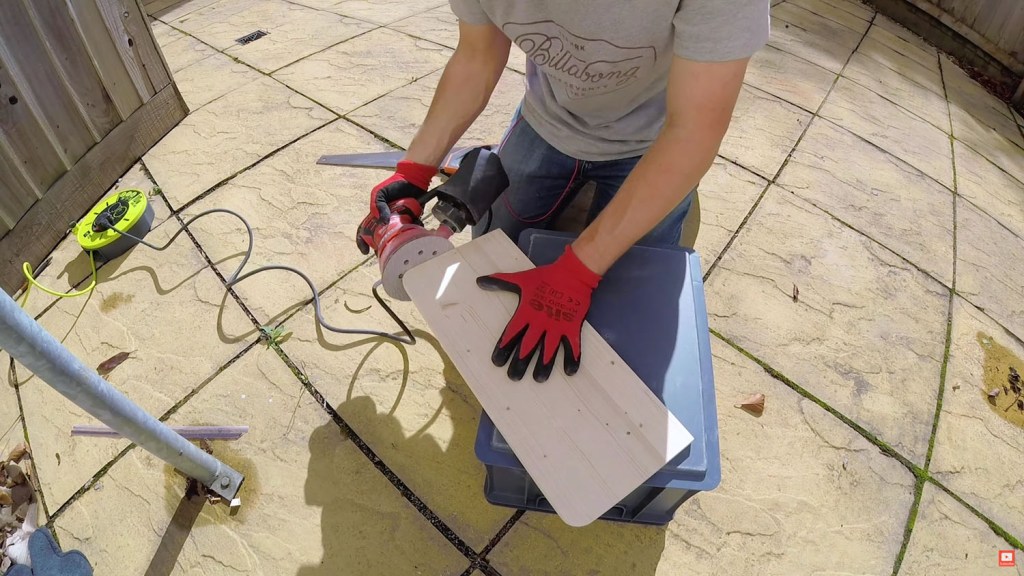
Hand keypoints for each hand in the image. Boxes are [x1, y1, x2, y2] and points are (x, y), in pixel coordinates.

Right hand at [356, 160, 436, 253]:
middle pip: (382, 237)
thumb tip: (383, 223)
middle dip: (382, 246)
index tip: (365, 252)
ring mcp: (400, 221)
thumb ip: (378, 206)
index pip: (365, 230)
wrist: (413, 179)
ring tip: (401, 242)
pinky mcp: (412, 220)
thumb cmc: (394, 185)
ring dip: (398, 240)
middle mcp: (388, 220)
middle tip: (385, 251)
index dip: (363, 241)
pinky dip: (413, 230)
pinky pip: (411, 230)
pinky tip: (415, 226)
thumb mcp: (380, 193)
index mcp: (377, 215)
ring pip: (397, 236)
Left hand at [476, 245, 600, 381]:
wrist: (572, 273)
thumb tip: (479, 281)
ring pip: (548, 350)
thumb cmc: (545, 277)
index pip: (511, 334)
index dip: (503, 348)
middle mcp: (539, 322)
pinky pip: (572, 346)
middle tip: (513, 377)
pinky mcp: (572, 327)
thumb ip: (500, 282)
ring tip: (538, 379)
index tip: (497, 362)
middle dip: (519, 363)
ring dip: (543, 366)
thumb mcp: (521, 279)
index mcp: (526, 313)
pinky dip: (572, 359)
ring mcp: (557, 326)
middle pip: (527, 347)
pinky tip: (569, 372)